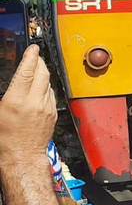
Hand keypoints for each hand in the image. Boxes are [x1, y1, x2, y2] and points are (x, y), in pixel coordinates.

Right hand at [0, 45, 56, 162]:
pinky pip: (51, 94)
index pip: (27, 71)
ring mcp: (47, 107)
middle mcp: (35, 102)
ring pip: (48, 83)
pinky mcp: (53, 113)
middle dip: (39, 62)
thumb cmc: (5, 140)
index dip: (30, 57)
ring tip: (37, 69)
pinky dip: (46, 87)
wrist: (22, 157)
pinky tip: (41, 88)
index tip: (32, 48)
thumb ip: (6, 95)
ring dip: (43, 74)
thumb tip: (13, 82)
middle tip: (35, 56)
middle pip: (43, 73)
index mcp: (17, 101)